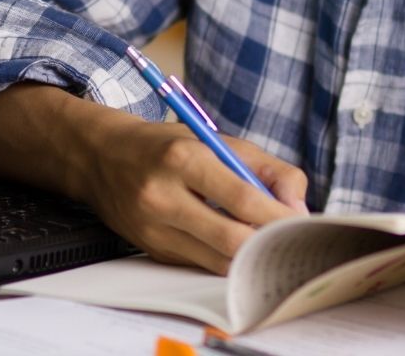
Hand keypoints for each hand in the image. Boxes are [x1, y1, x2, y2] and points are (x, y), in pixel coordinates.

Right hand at [73, 117, 309, 274]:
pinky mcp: (151, 250)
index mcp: (182, 159)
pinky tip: (235, 243)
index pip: (243, 199)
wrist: (103, 158)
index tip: (301, 222)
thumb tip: (297, 209)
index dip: (278, 217)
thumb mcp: (218, 140)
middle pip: (231, 239)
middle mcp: (162, 196)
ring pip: (218, 260)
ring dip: (249, 255)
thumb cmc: (169, 146)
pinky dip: (224, 257)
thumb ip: (267, 169)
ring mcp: (153, 228)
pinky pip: (201, 264)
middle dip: (268, 243)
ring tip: (267, 242)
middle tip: (288, 240)